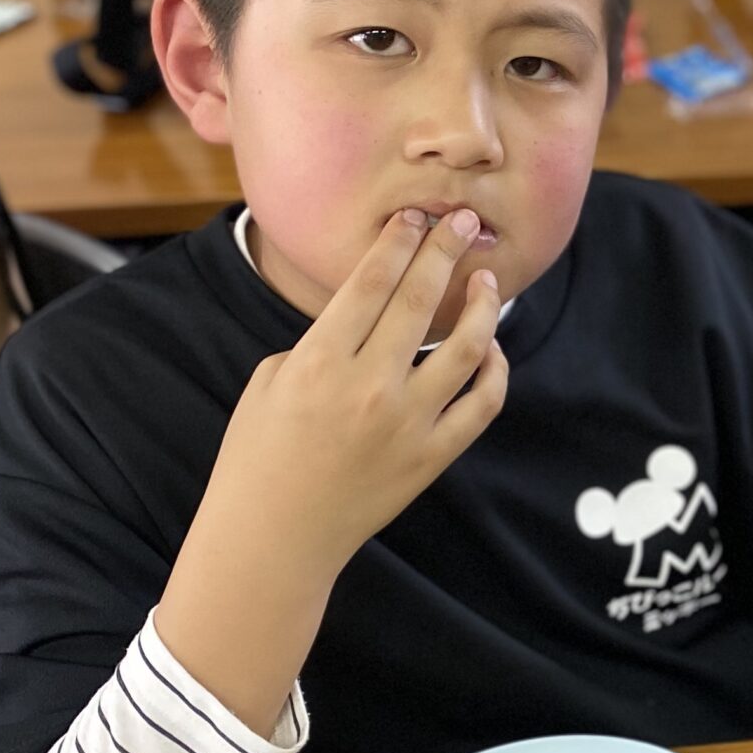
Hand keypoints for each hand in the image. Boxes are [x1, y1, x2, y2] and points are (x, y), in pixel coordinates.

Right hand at [206, 208, 509, 576]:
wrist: (275, 537)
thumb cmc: (258, 456)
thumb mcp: (269, 383)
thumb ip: (319, 344)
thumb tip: (368, 320)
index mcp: (318, 362)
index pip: (370, 283)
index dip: (398, 242)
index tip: (415, 215)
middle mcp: (368, 388)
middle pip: (419, 301)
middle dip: (443, 250)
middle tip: (461, 220)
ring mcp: (407, 424)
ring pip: (464, 349)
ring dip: (481, 306)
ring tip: (486, 279)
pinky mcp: (432, 457)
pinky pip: (481, 406)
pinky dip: (493, 372)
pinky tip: (490, 349)